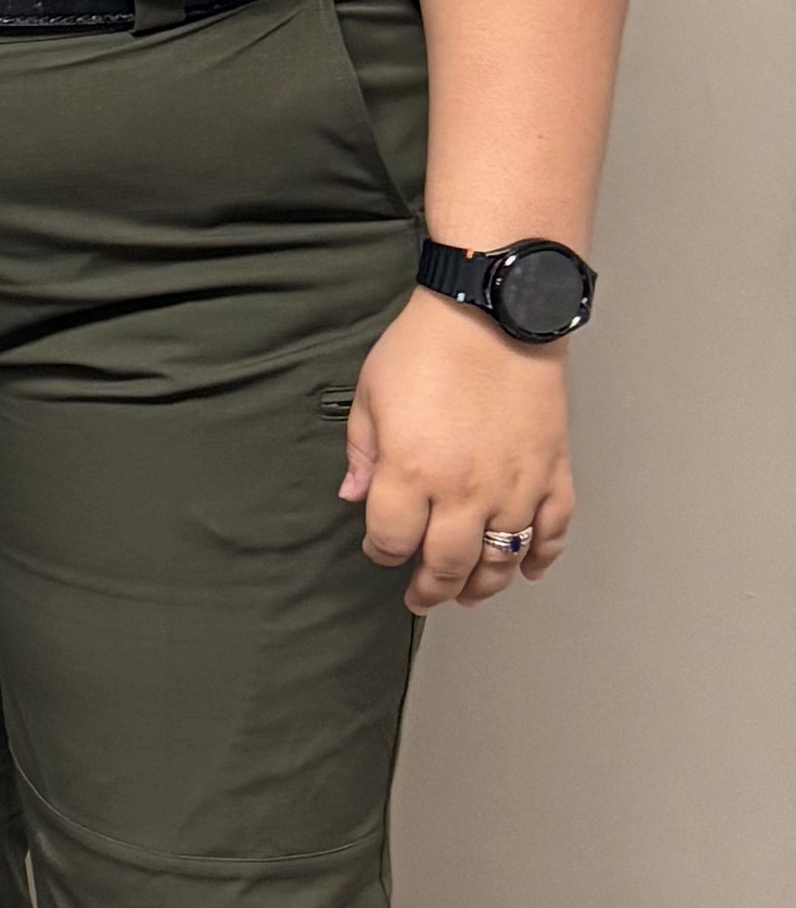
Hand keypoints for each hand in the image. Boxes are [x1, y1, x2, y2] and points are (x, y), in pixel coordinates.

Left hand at [343, 288, 577, 613]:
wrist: (493, 312)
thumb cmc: (425, 347)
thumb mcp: (370, 395)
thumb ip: (362, 453)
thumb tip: (353, 496)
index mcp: (411, 473)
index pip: (392, 541)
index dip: (381, 551)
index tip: (380, 548)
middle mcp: (464, 490)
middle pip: (447, 565)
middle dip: (431, 587)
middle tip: (422, 595)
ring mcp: (515, 484)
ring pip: (503, 559)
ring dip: (483, 584)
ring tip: (467, 592)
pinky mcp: (552, 471)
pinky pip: (553, 530)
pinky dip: (542, 555)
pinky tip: (527, 569)